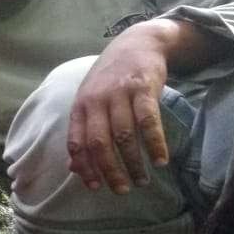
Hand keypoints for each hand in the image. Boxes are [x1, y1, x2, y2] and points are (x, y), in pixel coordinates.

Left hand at [66, 22, 173, 193]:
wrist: (137, 43)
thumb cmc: (110, 79)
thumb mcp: (89, 101)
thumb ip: (81, 132)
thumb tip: (73, 167)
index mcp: (80, 106)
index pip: (77, 143)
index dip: (85, 167)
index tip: (95, 187)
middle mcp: (96, 101)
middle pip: (100, 143)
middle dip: (110, 171)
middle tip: (122, 190)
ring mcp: (119, 94)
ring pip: (124, 136)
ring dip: (134, 163)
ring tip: (142, 180)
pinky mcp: (143, 88)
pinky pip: (148, 122)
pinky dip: (155, 144)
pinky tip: (161, 160)